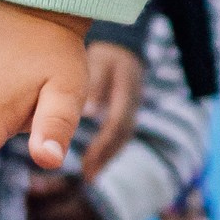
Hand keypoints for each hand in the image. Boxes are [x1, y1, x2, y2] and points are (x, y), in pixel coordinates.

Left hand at [79, 38, 142, 175]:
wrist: (122, 43)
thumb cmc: (107, 52)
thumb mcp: (101, 60)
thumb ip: (97, 83)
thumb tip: (90, 111)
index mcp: (127, 91)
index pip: (117, 123)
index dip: (103, 144)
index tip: (88, 161)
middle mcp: (132, 102)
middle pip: (122, 135)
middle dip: (106, 156)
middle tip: (89, 176)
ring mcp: (130, 107)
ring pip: (121, 136)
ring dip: (107, 156)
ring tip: (90, 174)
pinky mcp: (124, 110)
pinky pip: (117, 132)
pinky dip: (107, 147)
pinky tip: (94, 159)